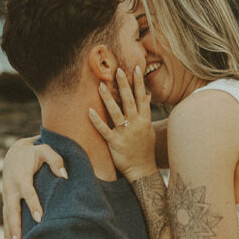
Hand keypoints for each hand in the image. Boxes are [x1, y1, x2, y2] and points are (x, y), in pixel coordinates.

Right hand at [2, 138, 66, 238]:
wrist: (15, 152)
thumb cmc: (34, 152)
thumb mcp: (45, 150)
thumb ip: (56, 160)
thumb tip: (65, 175)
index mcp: (21, 176)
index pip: (28, 192)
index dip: (33, 204)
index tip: (39, 218)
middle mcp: (11, 188)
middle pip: (13, 209)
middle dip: (15, 226)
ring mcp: (7, 195)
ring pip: (7, 216)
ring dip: (8, 232)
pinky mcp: (6, 200)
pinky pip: (5, 217)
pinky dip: (5, 231)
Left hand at [89, 67, 157, 182]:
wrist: (142, 170)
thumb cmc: (144, 149)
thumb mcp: (149, 129)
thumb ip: (145, 112)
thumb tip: (146, 95)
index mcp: (145, 120)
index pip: (142, 97)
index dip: (139, 83)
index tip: (136, 68)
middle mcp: (136, 124)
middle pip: (130, 101)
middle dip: (124, 85)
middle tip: (117, 70)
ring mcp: (125, 134)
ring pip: (116, 112)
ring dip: (108, 98)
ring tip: (101, 84)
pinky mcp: (115, 143)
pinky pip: (105, 130)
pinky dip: (97, 120)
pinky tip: (89, 111)